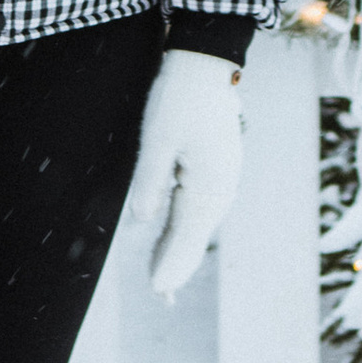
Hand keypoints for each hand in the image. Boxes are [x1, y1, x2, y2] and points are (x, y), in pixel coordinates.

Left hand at [114, 50, 242, 298]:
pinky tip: (173, 238)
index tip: (157, 292)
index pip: (186, 238)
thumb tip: (139, 222)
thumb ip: (150, 181)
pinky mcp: (216, 169)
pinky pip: (198, 208)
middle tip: (161, 298)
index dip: (170, 266)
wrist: (205, 63)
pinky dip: (184, 229)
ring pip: (197, 225)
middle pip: (195, 238)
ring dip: (180, 250)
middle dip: (176, 266)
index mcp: (209, 186)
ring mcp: (222, 180)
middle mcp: (221, 189)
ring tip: (165, 280)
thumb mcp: (158, 138)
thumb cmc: (179, 97)